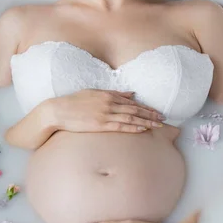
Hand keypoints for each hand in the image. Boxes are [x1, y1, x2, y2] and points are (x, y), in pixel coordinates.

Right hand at [49, 89, 164, 134]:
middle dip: (151, 114)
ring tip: (158, 125)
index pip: (132, 102)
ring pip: (131, 117)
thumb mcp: (94, 93)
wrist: (58, 111)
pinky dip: (133, 127)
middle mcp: (109, 103)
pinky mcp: (100, 124)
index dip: (146, 107)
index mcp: (108, 95)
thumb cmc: (74, 102)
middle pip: (135, 109)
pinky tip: (143, 129)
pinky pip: (121, 126)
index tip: (156, 112)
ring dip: (146, 121)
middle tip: (164, 119)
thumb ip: (114, 93)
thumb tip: (131, 94)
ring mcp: (105, 114)